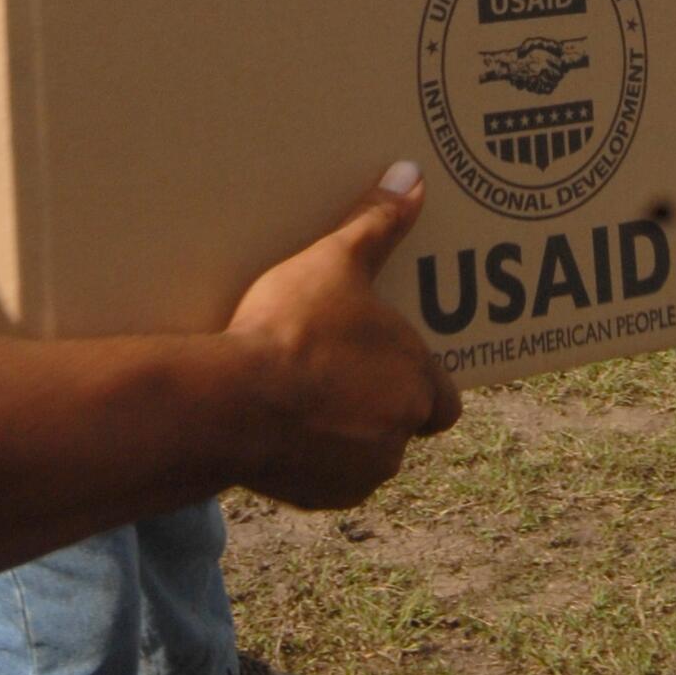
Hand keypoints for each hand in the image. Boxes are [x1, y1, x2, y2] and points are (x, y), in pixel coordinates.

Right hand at [226, 164, 460, 509]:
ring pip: (364, 454)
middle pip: (401, 424)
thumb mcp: (334, 261)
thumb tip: (412, 177)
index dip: (419, 379)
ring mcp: (359, 474)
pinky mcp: (318, 497)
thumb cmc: (291, 327)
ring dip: (343, 430)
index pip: (444, 397)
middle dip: (375, 402)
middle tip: (335, 368)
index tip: (387, 359)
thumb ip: (376, 223)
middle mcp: (398, 436)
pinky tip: (276, 421)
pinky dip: (309, 457)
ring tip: (300, 391)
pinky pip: (325, 478)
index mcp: (415, 382)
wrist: (231, 403)